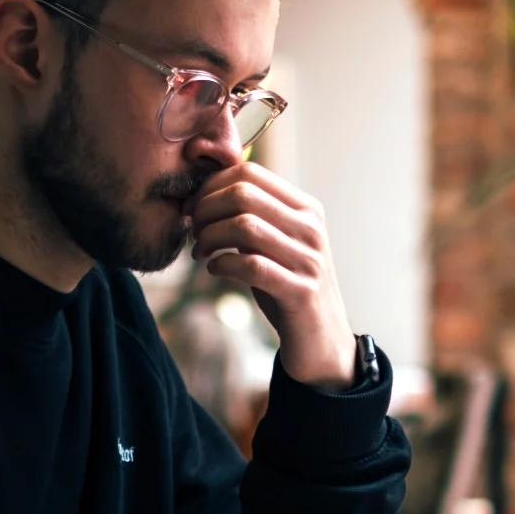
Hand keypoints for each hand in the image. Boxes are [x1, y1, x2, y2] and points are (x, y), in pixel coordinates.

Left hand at [185, 163, 356, 390]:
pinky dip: (222, 265)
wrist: (322, 340)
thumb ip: (253, 217)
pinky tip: (214, 269)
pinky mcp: (301, 291)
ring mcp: (308, 259)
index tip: (192, 208)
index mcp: (306, 208)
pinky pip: (251, 266)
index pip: (250, 173)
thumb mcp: (276, 243)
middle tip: (193, 231)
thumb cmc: (288, 287)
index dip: (210, 186)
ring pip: (244, 226)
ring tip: (201, 252)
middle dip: (205, 210)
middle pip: (242, 194)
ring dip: (210, 237)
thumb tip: (203, 193)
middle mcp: (311, 228)